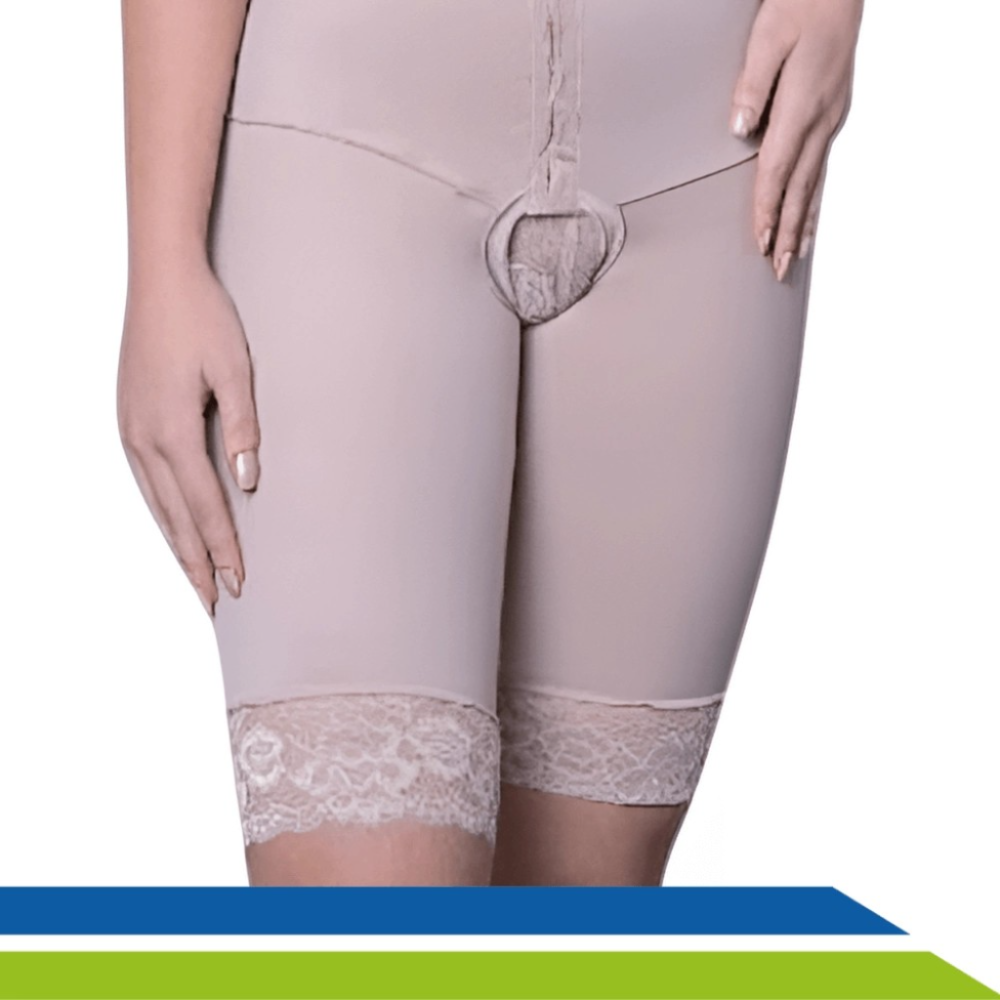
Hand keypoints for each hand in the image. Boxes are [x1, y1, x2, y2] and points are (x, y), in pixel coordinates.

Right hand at [117, 258, 260, 616]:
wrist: (160, 278)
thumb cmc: (203, 319)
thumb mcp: (235, 369)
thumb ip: (242, 427)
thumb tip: (247, 480)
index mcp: (172, 429)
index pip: (205, 506)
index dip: (224, 548)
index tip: (239, 583)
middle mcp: (143, 438)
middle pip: (175, 517)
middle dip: (197, 563)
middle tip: (214, 604)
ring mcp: (130, 430)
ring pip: (157, 504)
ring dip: (177, 544)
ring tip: (194, 578)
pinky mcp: (128, 420)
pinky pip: (147, 482)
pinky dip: (162, 513)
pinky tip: (173, 525)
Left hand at [729, 0, 863, 280]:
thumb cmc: (800, 6)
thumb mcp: (768, 38)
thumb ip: (752, 85)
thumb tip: (739, 129)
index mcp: (802, 106)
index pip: (777, 170)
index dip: (767, 208)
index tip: (761, 241)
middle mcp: (821, 119)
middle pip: (800, 188)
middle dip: (789, 231)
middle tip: (780, 269)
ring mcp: (830, 119)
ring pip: (814, 183)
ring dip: (804, 223)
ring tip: (795, 257)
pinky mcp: (832, 115)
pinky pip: (821, 168)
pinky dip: (814, 198)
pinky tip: (810, 216)